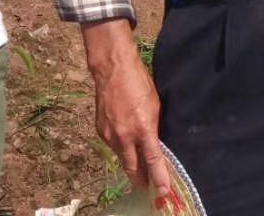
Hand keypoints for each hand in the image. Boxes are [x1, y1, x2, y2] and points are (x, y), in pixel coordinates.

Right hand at [86, 22, 170, 189]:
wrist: (112, 70)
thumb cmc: (139, 83)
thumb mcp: (155, 105)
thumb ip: (153, 128)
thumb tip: (155, 144)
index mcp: (143, 128)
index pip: (153, 160)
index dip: (159, 179)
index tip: (163, 193)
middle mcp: (124, 136)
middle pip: (132, 167)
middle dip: (140, 181)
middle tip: (148, 190)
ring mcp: (110, 135)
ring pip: (122, 157)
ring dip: (131, 164)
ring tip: (138, 171)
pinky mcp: (100, 131)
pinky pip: (113, 146)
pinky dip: (121, 149)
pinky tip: (126, 145)